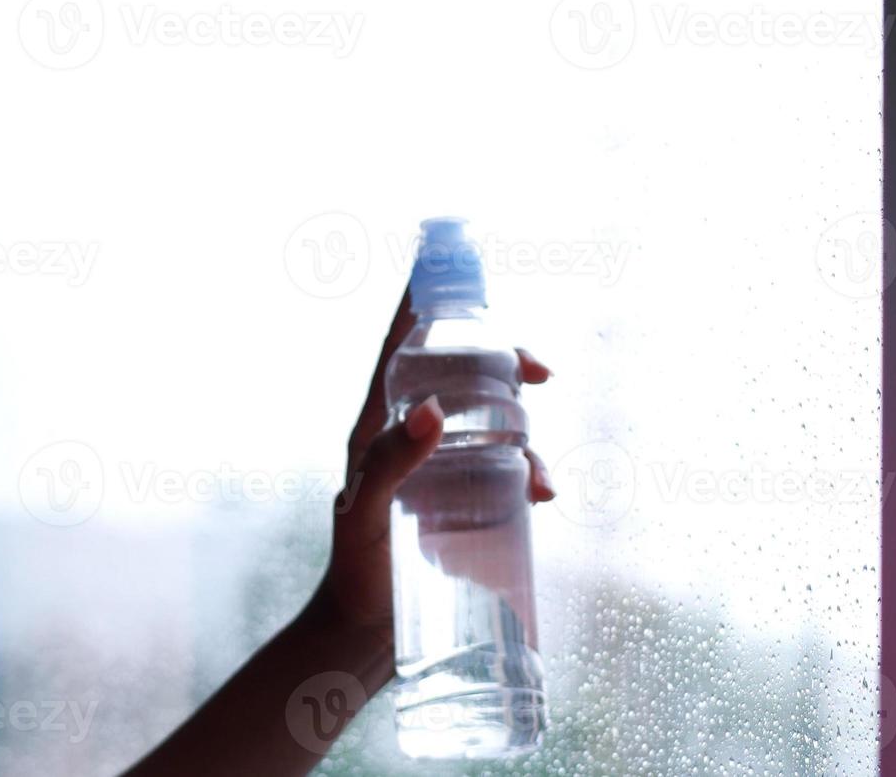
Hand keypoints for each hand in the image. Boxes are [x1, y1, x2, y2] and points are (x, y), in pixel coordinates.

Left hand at [313, 289, 555, 634]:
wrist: (365, 630)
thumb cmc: (352, 568)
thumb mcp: (362, 513)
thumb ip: (388, 465)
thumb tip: (429, 409)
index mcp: (377, 425)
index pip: (400, 350)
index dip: (421, 305)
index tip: (444, 264)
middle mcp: (412, 436)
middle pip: (462, 376)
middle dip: (503, 364)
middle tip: (539, 371)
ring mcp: (442, 467)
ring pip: (493, 422)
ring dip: (526, 432)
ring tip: (540, 478)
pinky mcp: (466, 499)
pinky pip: (507, 468)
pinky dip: (532, 472)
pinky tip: (543, 495)